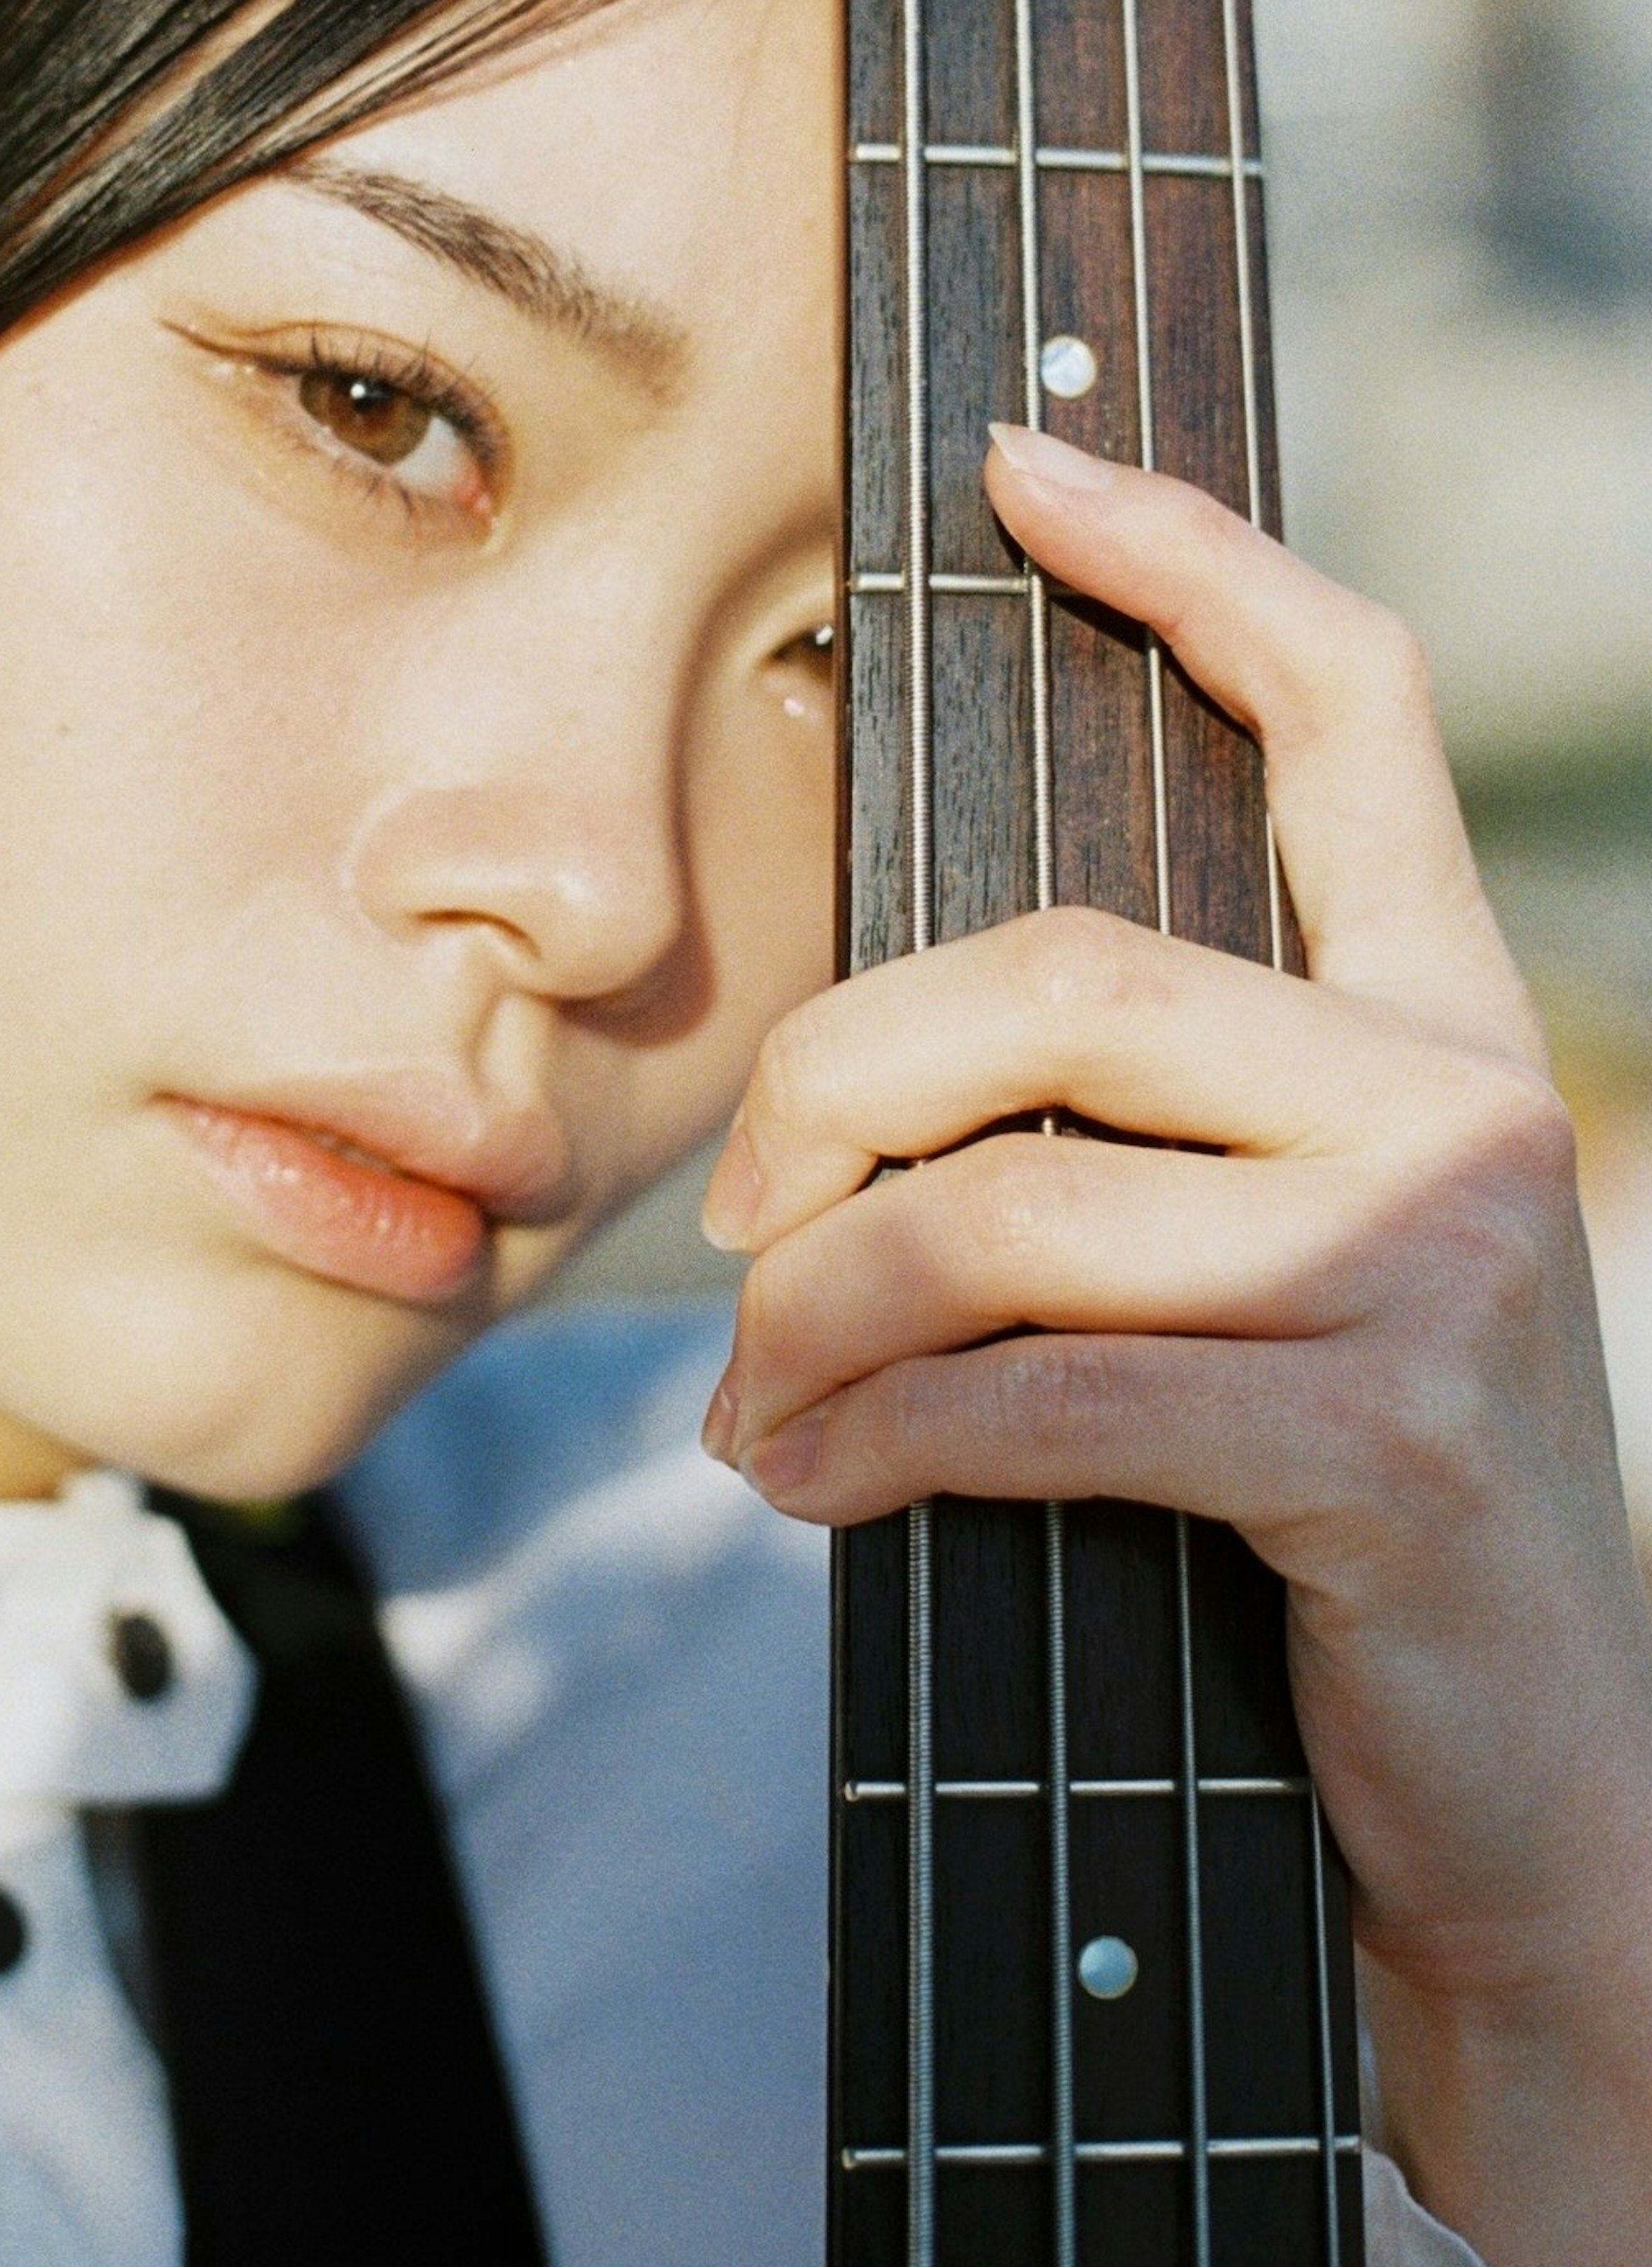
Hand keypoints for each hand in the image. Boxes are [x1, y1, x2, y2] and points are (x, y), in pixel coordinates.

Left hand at [700, 421, 1651, 2266]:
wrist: (1525, 1800)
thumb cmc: (1340, 1509)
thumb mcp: (1271, 1268)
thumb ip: (1142, 1129)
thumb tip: (863, 1077)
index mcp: (1449, 1019)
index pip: (1348, 710)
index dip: (1191, 559)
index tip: (1027, 466)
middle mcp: (1463, 1101)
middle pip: (1065, 968)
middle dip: (835, 1084)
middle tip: (740, 1221)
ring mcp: (1433, 1265)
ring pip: (1005, 1198)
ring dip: (816, 1310)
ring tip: (755, 1402)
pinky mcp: (1374, 1437)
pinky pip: (1031, 1389)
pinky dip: (873, 1440)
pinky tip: (814, 1487)